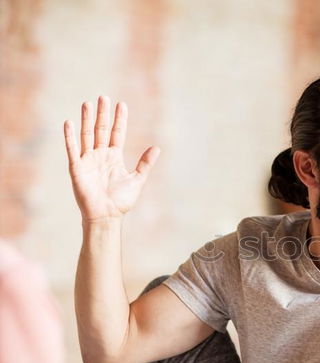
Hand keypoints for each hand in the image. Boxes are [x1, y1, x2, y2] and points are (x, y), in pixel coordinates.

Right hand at [64, 96, 159, 221]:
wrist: (107, 216)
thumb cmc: (121, 201)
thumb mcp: (137, 180)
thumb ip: (145, 163)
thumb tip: (157, 148)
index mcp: (114, 157)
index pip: (117, 133)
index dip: (119, 119)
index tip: (121, 104)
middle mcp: (100, 155)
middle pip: (101, 130)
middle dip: (103, 114)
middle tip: (104, 97)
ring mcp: (88, 160)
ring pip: (87, 135)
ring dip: (86, 120)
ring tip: (88, 104)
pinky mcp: (77, 168)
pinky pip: (73, 149)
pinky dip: (70, 137)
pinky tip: (70, 123)